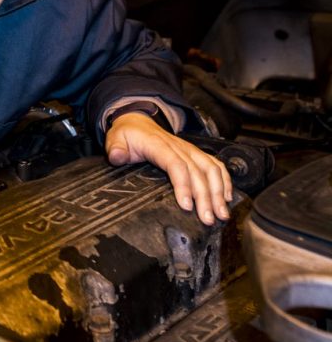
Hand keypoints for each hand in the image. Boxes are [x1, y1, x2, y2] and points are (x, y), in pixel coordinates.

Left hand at [105, 113, 232, 224]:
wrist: (137, 122)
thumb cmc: (128, 135)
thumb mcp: (115, 139)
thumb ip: (115, 148)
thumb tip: (117, 156)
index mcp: (158, 145)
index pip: (175, 165)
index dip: (184, 185)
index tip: (187, 206)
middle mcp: (178, 147)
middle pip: (197, 172)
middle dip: (205, 197)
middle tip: (208, 219)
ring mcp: (190, 150)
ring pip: (210, 169)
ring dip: (219, 192)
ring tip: (221, 214)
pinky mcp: (196, 154)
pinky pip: (215, 165)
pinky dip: (225, 180)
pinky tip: (227, 198)